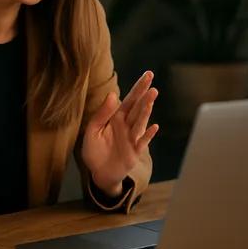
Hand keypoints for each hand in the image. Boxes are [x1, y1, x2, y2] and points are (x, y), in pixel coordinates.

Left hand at [82, 71, 158, 196]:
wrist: (99, 173)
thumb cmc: (94, 151)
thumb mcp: (92, 131)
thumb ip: (101, 114)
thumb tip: (111, 94)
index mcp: (116, 119)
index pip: (129, 100)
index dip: (138, 88)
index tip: (147, 75)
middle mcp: (126, 126)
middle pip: (137, 107)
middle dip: (144, 94)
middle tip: (151, 80)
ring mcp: (132, 138)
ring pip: (141, 121)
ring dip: (146, 109)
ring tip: (152, 95)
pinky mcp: (134, 151)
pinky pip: (142, 141)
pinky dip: (148, 135)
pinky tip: (155, 127)